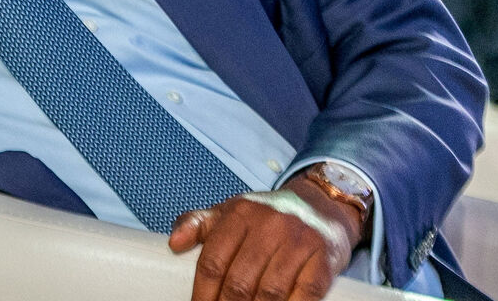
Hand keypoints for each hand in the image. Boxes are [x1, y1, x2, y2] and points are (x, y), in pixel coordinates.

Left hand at [168, 175, 362, 300]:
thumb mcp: (230, 211)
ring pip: (270, 292)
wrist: (322, 205)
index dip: (202, 293)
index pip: (213, 261)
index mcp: (240, 213)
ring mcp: (299, 240)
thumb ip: (197, 224)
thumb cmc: (267, 215)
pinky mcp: (325, 257)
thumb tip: (172, 243)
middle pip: (239, 282)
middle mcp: (269, 224)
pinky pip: (306, 292)